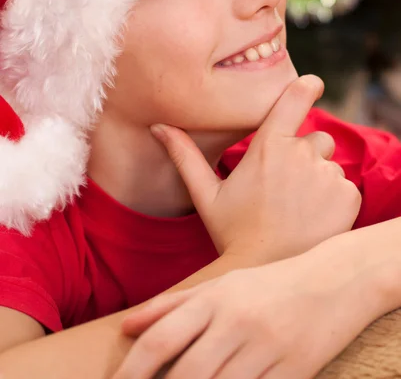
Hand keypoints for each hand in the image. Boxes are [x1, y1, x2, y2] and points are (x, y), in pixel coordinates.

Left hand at [114, 240, 380, 378]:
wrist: (334, 280)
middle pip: (187, 373)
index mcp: (216, 298)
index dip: (131, 371)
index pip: (161, 339)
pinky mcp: (295, 371)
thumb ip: (172, 304)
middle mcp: (238, 322)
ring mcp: (268, 348)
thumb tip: (126, 326)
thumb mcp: (221, 284)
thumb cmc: (270, 283)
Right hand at [151, 75, 360, 263]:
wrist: (266, 274)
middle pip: (315, 139)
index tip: (311, 84)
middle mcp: (301, 155)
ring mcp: (327, 176)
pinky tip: (313, 219)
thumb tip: (158, 126)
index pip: (295, 97)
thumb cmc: (234, 233)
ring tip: (296, 208)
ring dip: (318, 179)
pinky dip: (334, 199)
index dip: (306, 86)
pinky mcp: (348, 197)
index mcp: (268, 147)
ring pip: (330, 164)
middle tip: (283, 187)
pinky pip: (345, 186)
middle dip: (304, 155)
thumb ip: (185, 155)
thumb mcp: (207, 194)